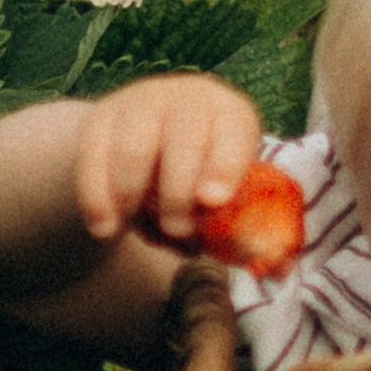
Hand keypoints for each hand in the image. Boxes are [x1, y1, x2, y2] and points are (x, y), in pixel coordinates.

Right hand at [73, 76, 263, 248]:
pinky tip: (105, 229)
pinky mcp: (101, 119)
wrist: (150, 138)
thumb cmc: (200, 174)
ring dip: (134, 197)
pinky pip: (93, 158)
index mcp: (229, 114)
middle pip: (182, 139)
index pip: (233, 132)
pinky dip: (97, 198)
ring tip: (136, 227)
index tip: (213, 202)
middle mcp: (186, 99)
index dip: (225, 166)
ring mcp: (140, 103)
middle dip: (178, 191)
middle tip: (178, 229)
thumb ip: (247, 226)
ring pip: (133, 148)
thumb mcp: (226, 190)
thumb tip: (278, 271)